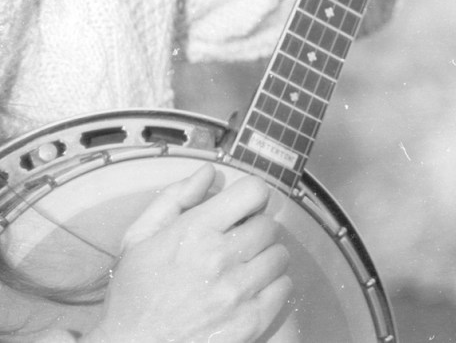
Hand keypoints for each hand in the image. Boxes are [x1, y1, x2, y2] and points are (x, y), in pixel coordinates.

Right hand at [84, 164, 291, 342]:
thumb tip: (210, 172)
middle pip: (269, 225)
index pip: (254, 191)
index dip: (250, 198)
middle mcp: (220, 258)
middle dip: (255, 230)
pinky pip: (284, 287)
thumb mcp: (139, 239)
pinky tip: (250, 291)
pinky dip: (272, 286)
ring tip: (244, 269)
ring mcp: (238, 292)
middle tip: (237, 245)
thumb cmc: (134, 294)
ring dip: (265, 258)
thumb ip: (175, 199)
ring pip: (280, 255)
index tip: (241, 210)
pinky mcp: (252, 321)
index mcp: (194, 232)